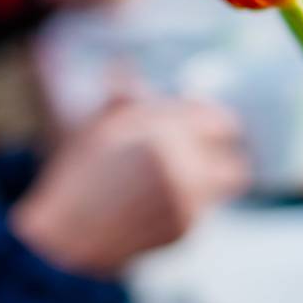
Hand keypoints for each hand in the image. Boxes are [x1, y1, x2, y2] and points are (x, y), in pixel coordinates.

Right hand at [12, 98, 246, 276]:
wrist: (68, 236)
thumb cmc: (81, 177)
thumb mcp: (99, 129)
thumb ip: (123, 98)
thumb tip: (124, 66)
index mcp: (163, 132)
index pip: (221, 123)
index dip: (214, 123)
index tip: (206, 126)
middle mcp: (184, 166)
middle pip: (234, 161)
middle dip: (220, 157)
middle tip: (206, 156)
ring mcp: (188, 201)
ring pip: (224, 187)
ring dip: (209, 181)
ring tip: (179, 179)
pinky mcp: (186, 229)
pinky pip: (204, 209)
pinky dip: (190, 204)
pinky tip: (159, 203)